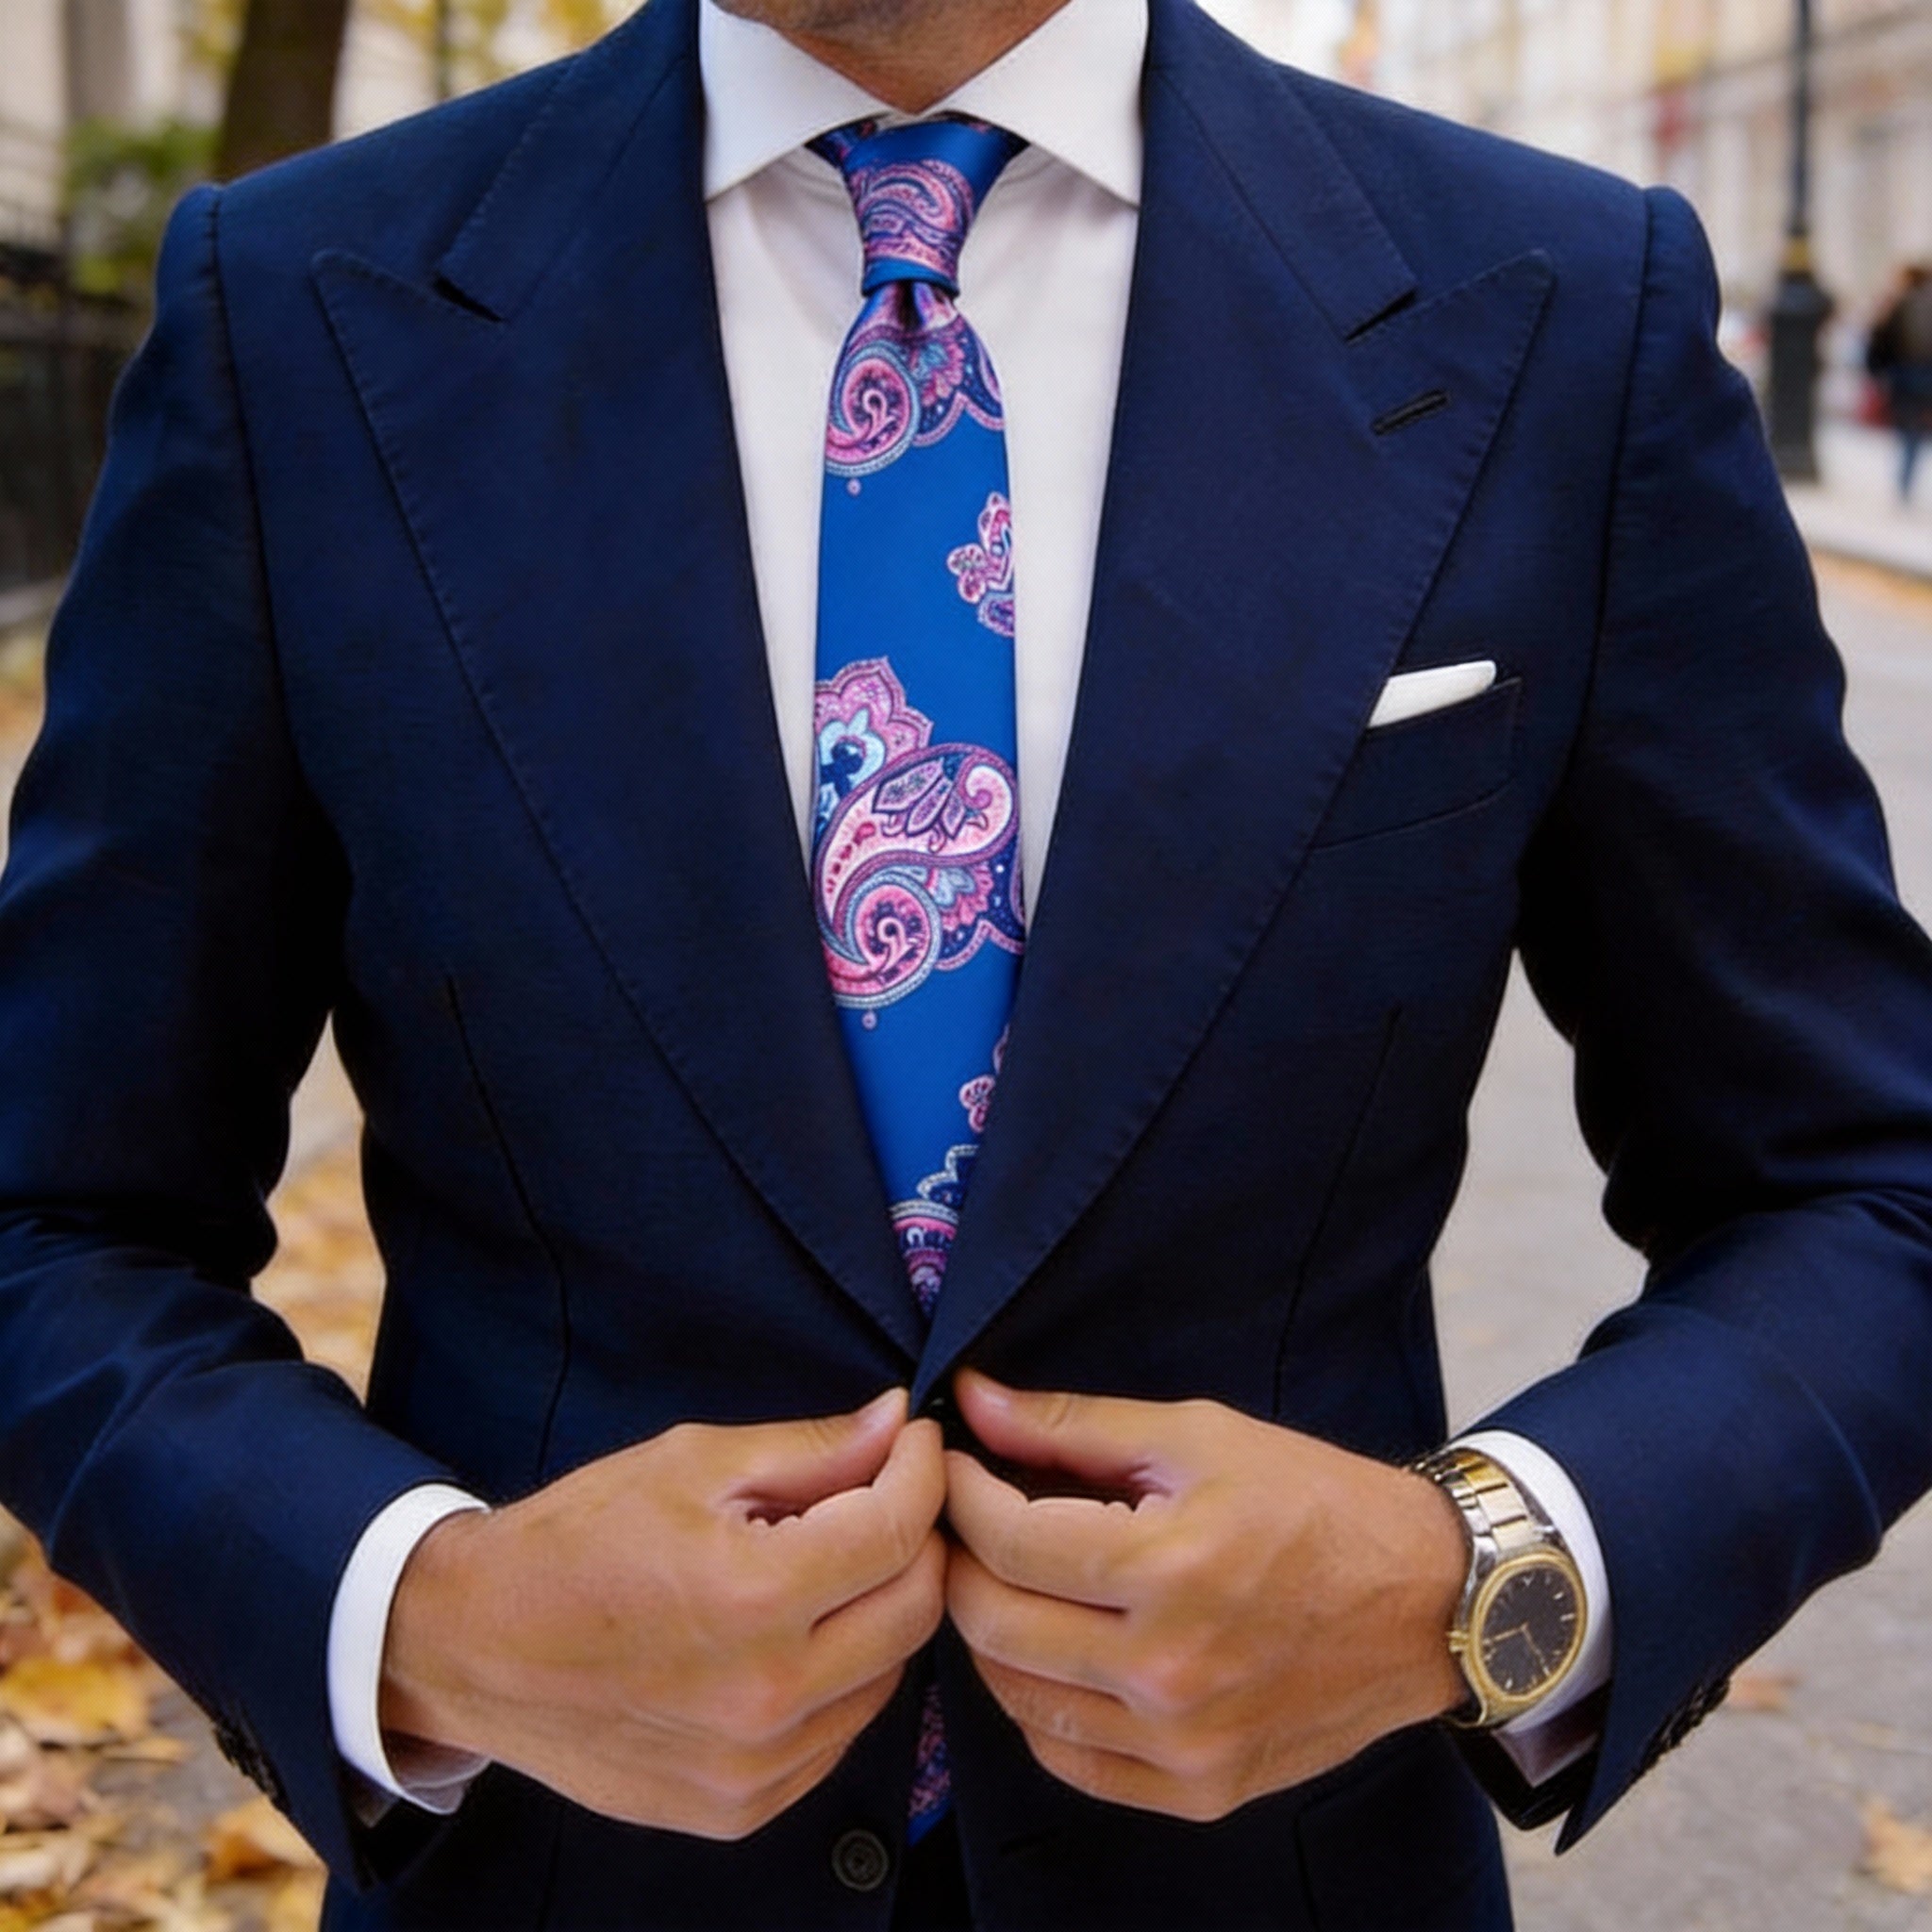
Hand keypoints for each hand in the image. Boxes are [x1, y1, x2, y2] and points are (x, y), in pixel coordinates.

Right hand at [380, 1390, 945, 1839]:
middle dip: (919, 1538)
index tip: (915, 1442)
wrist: (473, 1647)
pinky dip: (842, 1677)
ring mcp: (755, 1767)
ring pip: (889, 1675)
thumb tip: (899, 1421)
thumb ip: (811, 1449)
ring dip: (883, 1609)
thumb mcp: (691, 1463)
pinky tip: (798, 1633)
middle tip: (890, 1495)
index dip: (922, 1472)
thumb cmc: (578, 1538)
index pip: (897, 1532)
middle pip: (915, 1609)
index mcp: (752, 1597)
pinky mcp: (740, 1808)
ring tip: (834, 1563)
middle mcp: (766, 1696)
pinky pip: (839, 1733)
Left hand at [943, 1372, 1466, 1822]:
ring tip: (1004, 1577)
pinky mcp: (1199, 1790)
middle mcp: (1168, 1670)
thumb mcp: (1197, 1435)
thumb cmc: (1315, 1501)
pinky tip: (1051, 1649)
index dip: (958, 1493)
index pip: (1006, 1540)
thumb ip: (1073, 1426)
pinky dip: (1038, 1704)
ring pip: (1017, 1697)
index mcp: (1169, 1568)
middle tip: (963, 1518)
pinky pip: (1068, 1759)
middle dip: (959, 1559)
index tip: (951, 1463)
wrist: (1427, 1601)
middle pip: (994, 1623)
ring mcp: (1182, 1744)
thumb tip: (973, 1400)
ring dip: (990, 1631)